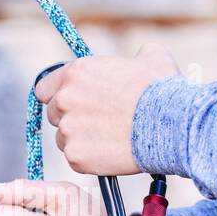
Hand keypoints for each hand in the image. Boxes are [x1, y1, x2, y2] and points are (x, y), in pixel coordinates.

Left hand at [34, 44, 178, 175]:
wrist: (171, 126)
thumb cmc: (162, 89)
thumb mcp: (151, 57)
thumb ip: (134, 55)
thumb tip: (139, 56)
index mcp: (75, 73)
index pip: (45, 88)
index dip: (58, 96)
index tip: (74, 103)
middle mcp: (65, 99)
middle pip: (55, 115)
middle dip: (72, 119)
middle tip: (98, 124)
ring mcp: (68, 130)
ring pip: (64, 139)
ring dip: (81, 140)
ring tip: (109, 140)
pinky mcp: (76, 156)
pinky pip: (75, 159)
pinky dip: (89, 159)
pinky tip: (110, 153)